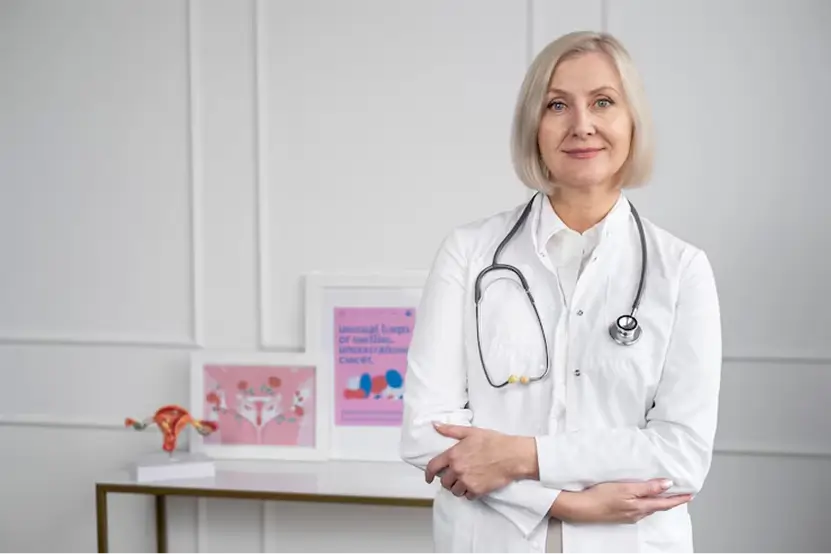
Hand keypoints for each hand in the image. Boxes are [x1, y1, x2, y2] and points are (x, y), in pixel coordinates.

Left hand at [425, 423, 535, 498]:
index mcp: (453, 455)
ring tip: (466, 481)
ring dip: (458, 487)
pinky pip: (467, 496)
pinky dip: (470, 493)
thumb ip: (450, 430)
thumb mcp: (471, 432)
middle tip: (455, 477)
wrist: (512, 455)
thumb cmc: (494, 441)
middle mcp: (457, 469)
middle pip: (444, 482)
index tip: (428, 478)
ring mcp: (467, 481)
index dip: (428, 474)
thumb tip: (435, 425)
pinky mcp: (477, 491)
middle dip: (448, 480)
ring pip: (455, 491)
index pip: (433, 467)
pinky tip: (476, 485)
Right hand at [550, 479, 692, 523]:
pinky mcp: (619, 513)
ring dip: (658, 501)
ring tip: (664, 493)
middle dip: (670, 500)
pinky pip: (638, 508)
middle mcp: (637, 513)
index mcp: (641, 507)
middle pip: (658, 506)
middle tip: (680, 493)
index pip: (665, 503)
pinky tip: (642, 497)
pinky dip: (646, 502)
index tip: (690, 494)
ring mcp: (628, 515)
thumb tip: (667, 485)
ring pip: (648, 507)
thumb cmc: (601, 496)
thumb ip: (648, 487)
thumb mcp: (626, 488)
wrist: (581, 508)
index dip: (678, 498)